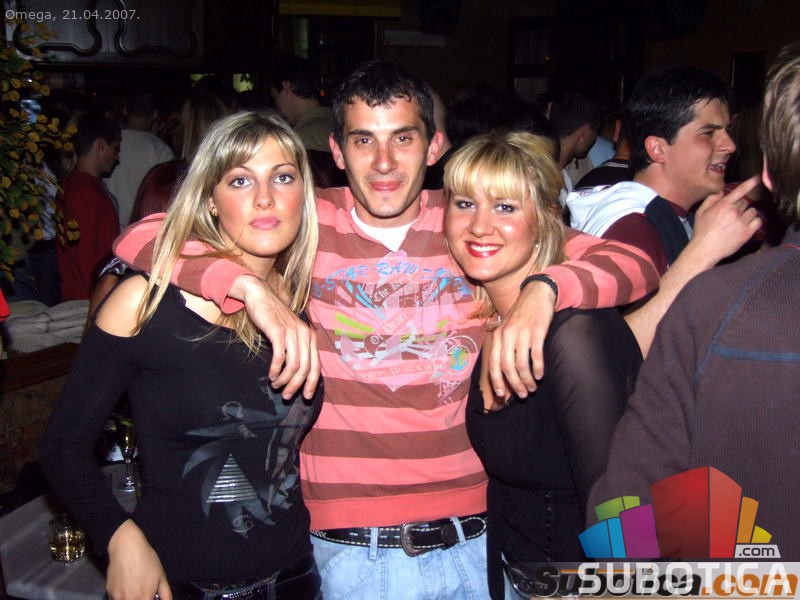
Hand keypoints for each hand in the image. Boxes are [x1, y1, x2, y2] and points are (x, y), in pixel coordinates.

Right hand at [106, 520, 171, 599]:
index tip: (151, 597)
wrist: (127, 547)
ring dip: (130, 598)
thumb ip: (166, 595)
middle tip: (143, 592)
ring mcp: (117, 597)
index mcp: (144, 598)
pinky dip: (122, 596)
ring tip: (135, 588)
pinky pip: (116, 599)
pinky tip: (127, 585)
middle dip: (141, 599)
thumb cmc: (146, 560)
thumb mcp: (161, 576)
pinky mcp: (108, 592)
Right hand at [230, 275, 320, 399]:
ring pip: (294, 365)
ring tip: (276, 386)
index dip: (312, 383)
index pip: (316, 366)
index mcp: (311, 336)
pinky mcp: (278, 331)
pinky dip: (276, 370)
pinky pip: (280, 357)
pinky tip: (271, 375)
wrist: (260, 296)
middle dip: (296, 386)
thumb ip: (297, 349)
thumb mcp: (291, 332)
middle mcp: (305, 334)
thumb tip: (299, 374)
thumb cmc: (275, 318)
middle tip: (287, 396)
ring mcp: (292, 332)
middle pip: (305, 369)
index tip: (306, 396)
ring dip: (285, 380)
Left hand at [488, 280, 555, 397]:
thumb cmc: (521, 316)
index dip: (497, 381)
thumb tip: (503, 372)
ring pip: (521, 364)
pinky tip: (541, 375)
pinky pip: (536, 355)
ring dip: (527, 380)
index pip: (493, 363)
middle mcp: (507, 335)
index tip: (502, 395)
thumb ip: (503, 346)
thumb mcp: (507, 328)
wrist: (536, 294)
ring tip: (532, 388)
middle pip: (507, 367)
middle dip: (514, 384)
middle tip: (522, 394)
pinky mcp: (537, 331)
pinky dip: (538, 368)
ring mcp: (522, 333)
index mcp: (498, 336)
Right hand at [690, 175, 762, 266]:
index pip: (740, 190)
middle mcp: (734, 212)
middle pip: (745, 202)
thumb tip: (721, 193)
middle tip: (731, 215)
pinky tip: (745, 226)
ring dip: (747, 214)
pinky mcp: (747, 232)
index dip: (750, 182)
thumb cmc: (702, 232)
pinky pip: (758, 221)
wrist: (705, 249)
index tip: (758, 178)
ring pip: (752, 211)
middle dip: (740, 207)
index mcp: (723, 205)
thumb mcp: (701, 212)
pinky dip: (754, 222)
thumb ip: (711, 199)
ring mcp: (742, 222)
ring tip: (737, 222)